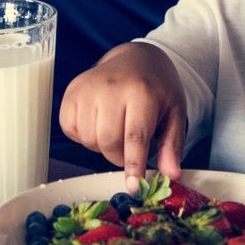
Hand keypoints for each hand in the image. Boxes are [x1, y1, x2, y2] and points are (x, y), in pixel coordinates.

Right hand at [59, 42, 186, 193]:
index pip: (134, 136)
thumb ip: (171, 145)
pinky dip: (83, 134)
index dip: (133, 165)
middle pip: (108, 142)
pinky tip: (98, 121)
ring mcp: (87, 88)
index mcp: (141, 91)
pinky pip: (70, 130)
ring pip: (87, 139)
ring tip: (116, 128)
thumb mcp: (174, 113)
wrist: (136, 58)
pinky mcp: (71, 92)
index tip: (133, 186)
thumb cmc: (157, 88)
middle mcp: (111, 87)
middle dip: (119, 156)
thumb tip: (171, 175)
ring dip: (101, 145)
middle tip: (130, 148)